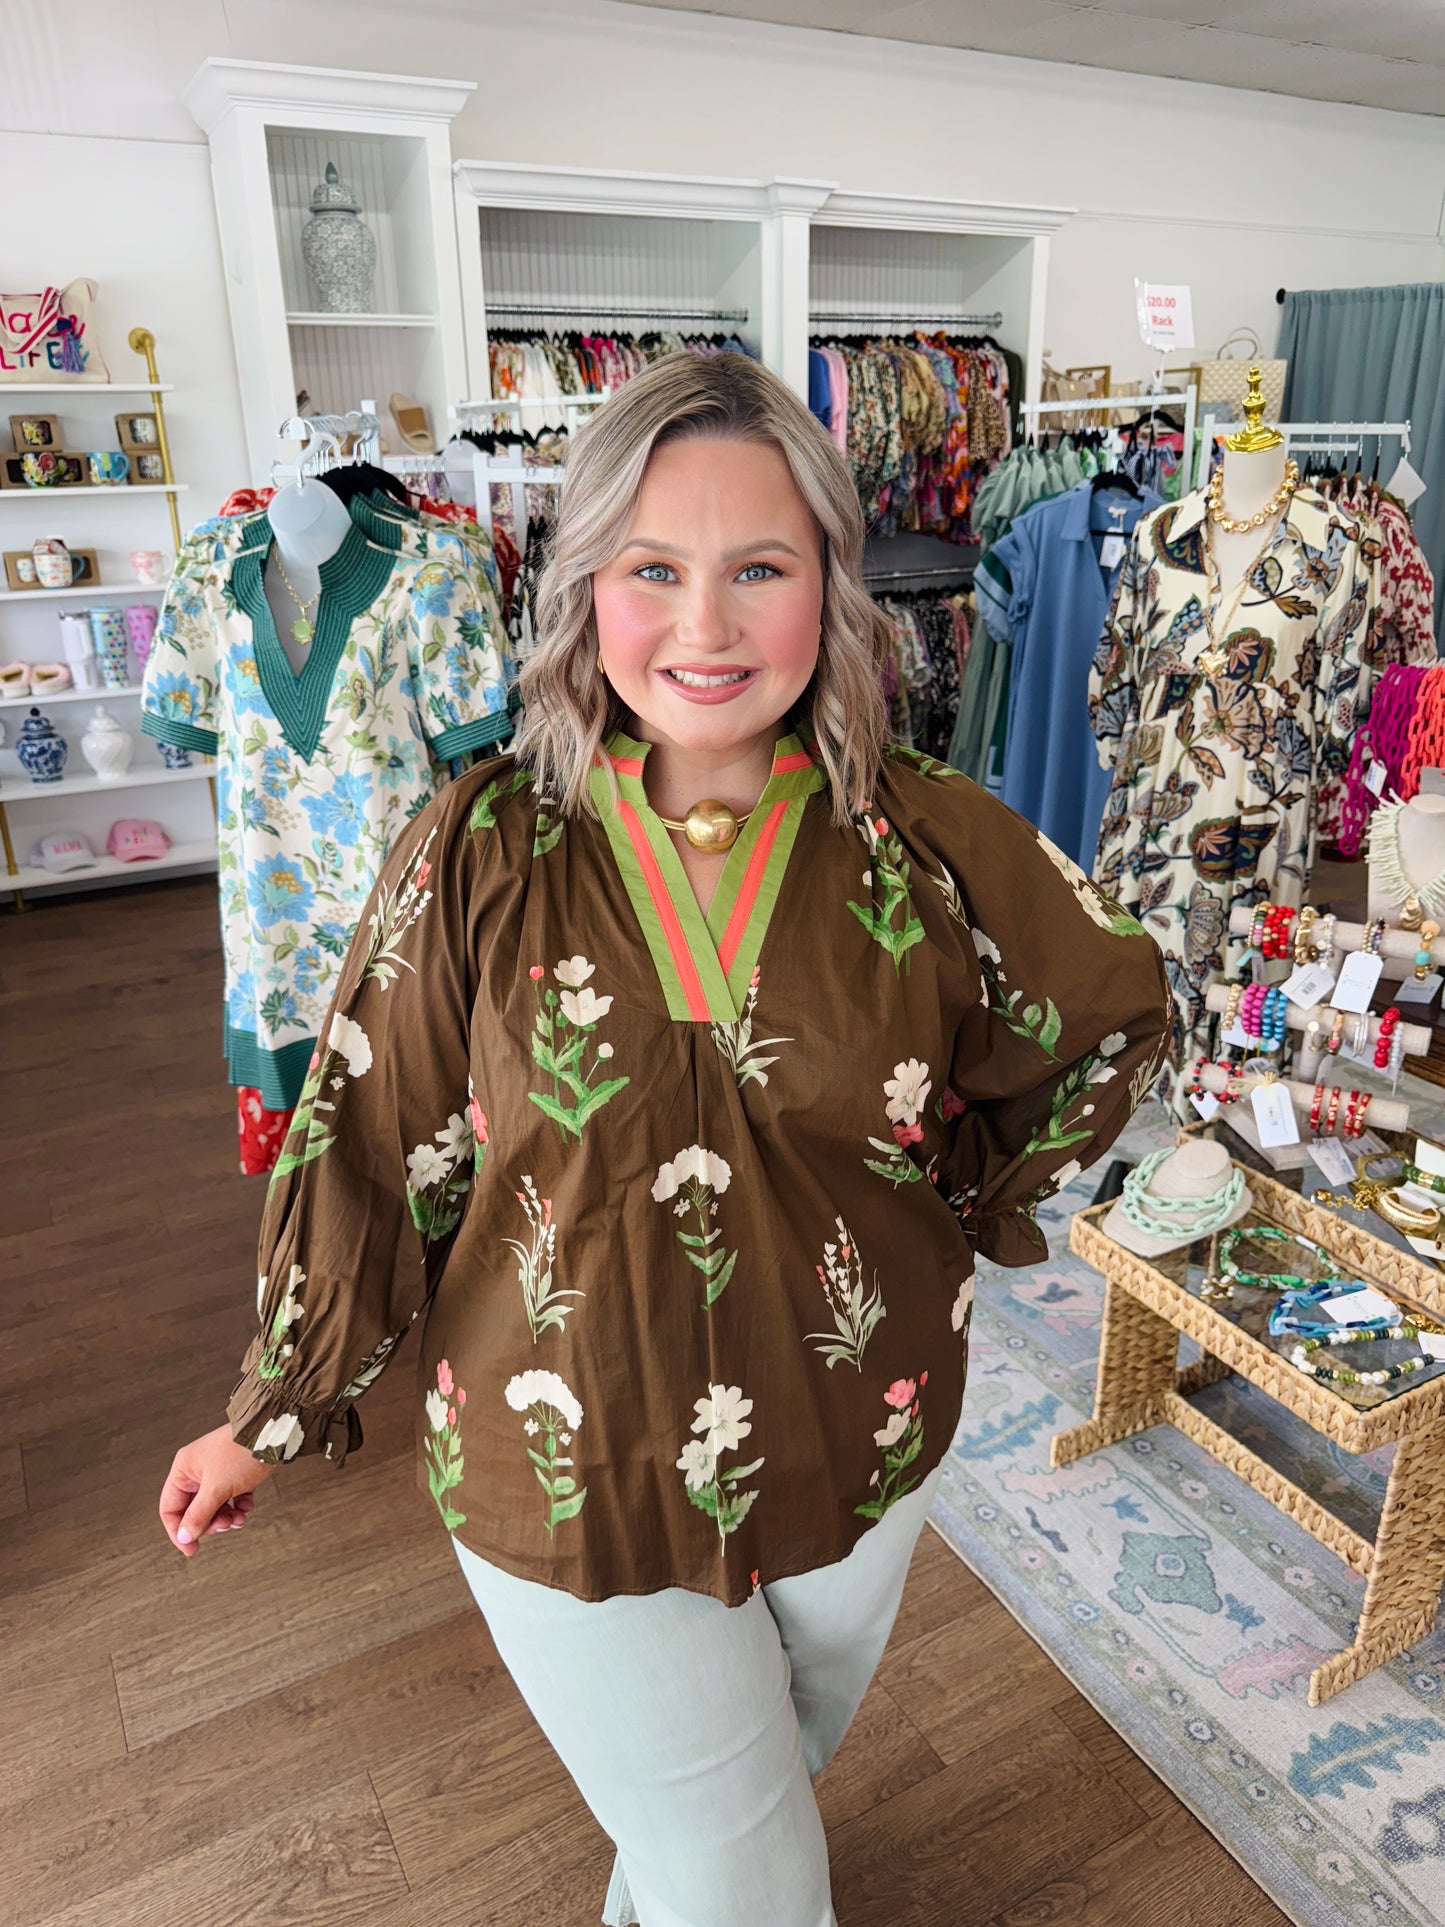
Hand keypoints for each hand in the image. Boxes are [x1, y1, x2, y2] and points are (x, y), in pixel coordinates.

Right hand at [159, 1423, 279, 1557]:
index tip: (191, 1549)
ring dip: (226, 1517)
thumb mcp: (217, 1488)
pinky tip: (248, 1505)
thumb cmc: (242, 1452)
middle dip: (210, 1522)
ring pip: (214, 1506)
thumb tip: (184, 1536)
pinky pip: (231, 1498)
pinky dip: (239, 1505)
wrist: (274, 1432)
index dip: (178, 1531)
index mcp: (184, 1469)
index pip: (170, 1507)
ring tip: (240, 1517)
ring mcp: (217, 1471)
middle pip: (194, 1510)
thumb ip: (199, 1515)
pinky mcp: (236, 1473)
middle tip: (226, 1524)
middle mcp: (198, 1470)